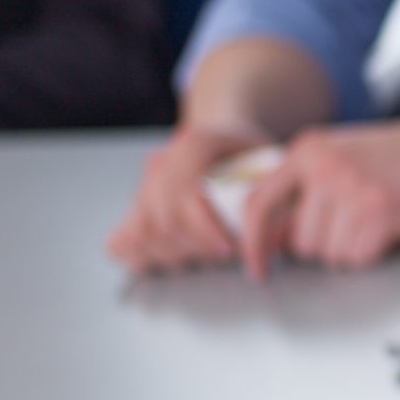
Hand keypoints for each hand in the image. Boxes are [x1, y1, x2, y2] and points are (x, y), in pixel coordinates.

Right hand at [107, 122, 267, 273]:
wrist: (228, 139)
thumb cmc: (256, 159)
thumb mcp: (275, 163)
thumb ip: (276, 193)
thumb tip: (279, 238)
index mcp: (197, 142)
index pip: (187, 192)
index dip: (205, 229)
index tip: (228, 250)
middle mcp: (163, 161)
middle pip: (165, 219)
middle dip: (196, 248)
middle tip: (223, 256)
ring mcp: (144, 185)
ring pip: (144, 234)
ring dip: (176, 256)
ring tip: (204, 256)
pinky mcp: (134, 209)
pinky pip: (120, 244)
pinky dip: (141, 260)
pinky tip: (174, 259)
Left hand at [237, 121, 399, 279]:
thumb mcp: (345, 156)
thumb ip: (308, 189)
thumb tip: (278, 237)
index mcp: (308, 150)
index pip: (258, 203)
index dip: (254, 243)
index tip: (258, 267)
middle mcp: (323, 165)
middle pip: (299, 241)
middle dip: (327, 245)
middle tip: (359, 225)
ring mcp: (349, 186)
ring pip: (329, 254)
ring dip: (354, 250)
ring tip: (379, 221)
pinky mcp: (378, 209)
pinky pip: (359, 257)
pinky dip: (376, 253)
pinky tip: (393, 228)